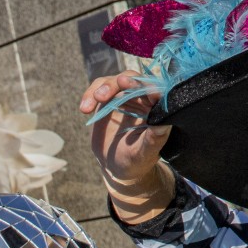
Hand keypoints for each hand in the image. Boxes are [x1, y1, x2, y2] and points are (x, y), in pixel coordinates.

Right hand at [79, 71, 174, 222]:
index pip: (157, 92)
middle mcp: (142, 99)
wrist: (116, 166)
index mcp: (157, 109)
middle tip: (117, 85)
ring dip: (104, 87)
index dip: (152, 88)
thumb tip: (163, 126)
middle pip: (135, 80)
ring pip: (115, 81)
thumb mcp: (145, 154)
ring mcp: (124, 97)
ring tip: (94, 100)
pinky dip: (90, 95)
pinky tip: (84, 109)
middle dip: (125, 82)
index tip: (148, 90)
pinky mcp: (108, 99)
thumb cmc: (136, 161)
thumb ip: (153, 139)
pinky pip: (98, 89)